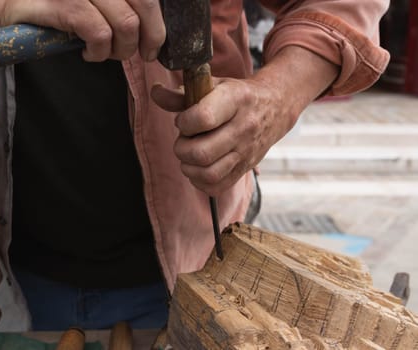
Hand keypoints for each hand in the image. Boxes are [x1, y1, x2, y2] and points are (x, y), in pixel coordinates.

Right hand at [0, 0, 164, 61]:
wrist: (4, 2)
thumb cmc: (52, 4)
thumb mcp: (94, 0)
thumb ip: (119, 4)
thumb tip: (151, 30)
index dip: (158, 23)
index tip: (153, 44)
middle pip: (146, 4)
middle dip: (149, 39)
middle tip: (140, 55)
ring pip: (126, 23)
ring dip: (120, 49)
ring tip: (104, 53)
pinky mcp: (63, 1)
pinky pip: (98, 32)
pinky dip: (99, 51)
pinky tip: (88, 54)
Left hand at [152, 78, 293, 196]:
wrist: (276, 106)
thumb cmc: (238, 95)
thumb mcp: (213, 86)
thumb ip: (181, 94)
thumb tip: (155, 92)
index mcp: (236, 100)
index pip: (203, 119)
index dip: (184, 122)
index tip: (184, 120)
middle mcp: (244, 128)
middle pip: (202, 152)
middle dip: (182, 149)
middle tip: (184, 140)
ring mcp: (246, 151)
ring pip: (209, 173)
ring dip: (189, 167)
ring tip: (189, 155)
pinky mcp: (245, 168)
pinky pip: (217, 186)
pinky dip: (200, 181)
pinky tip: (198, 167)